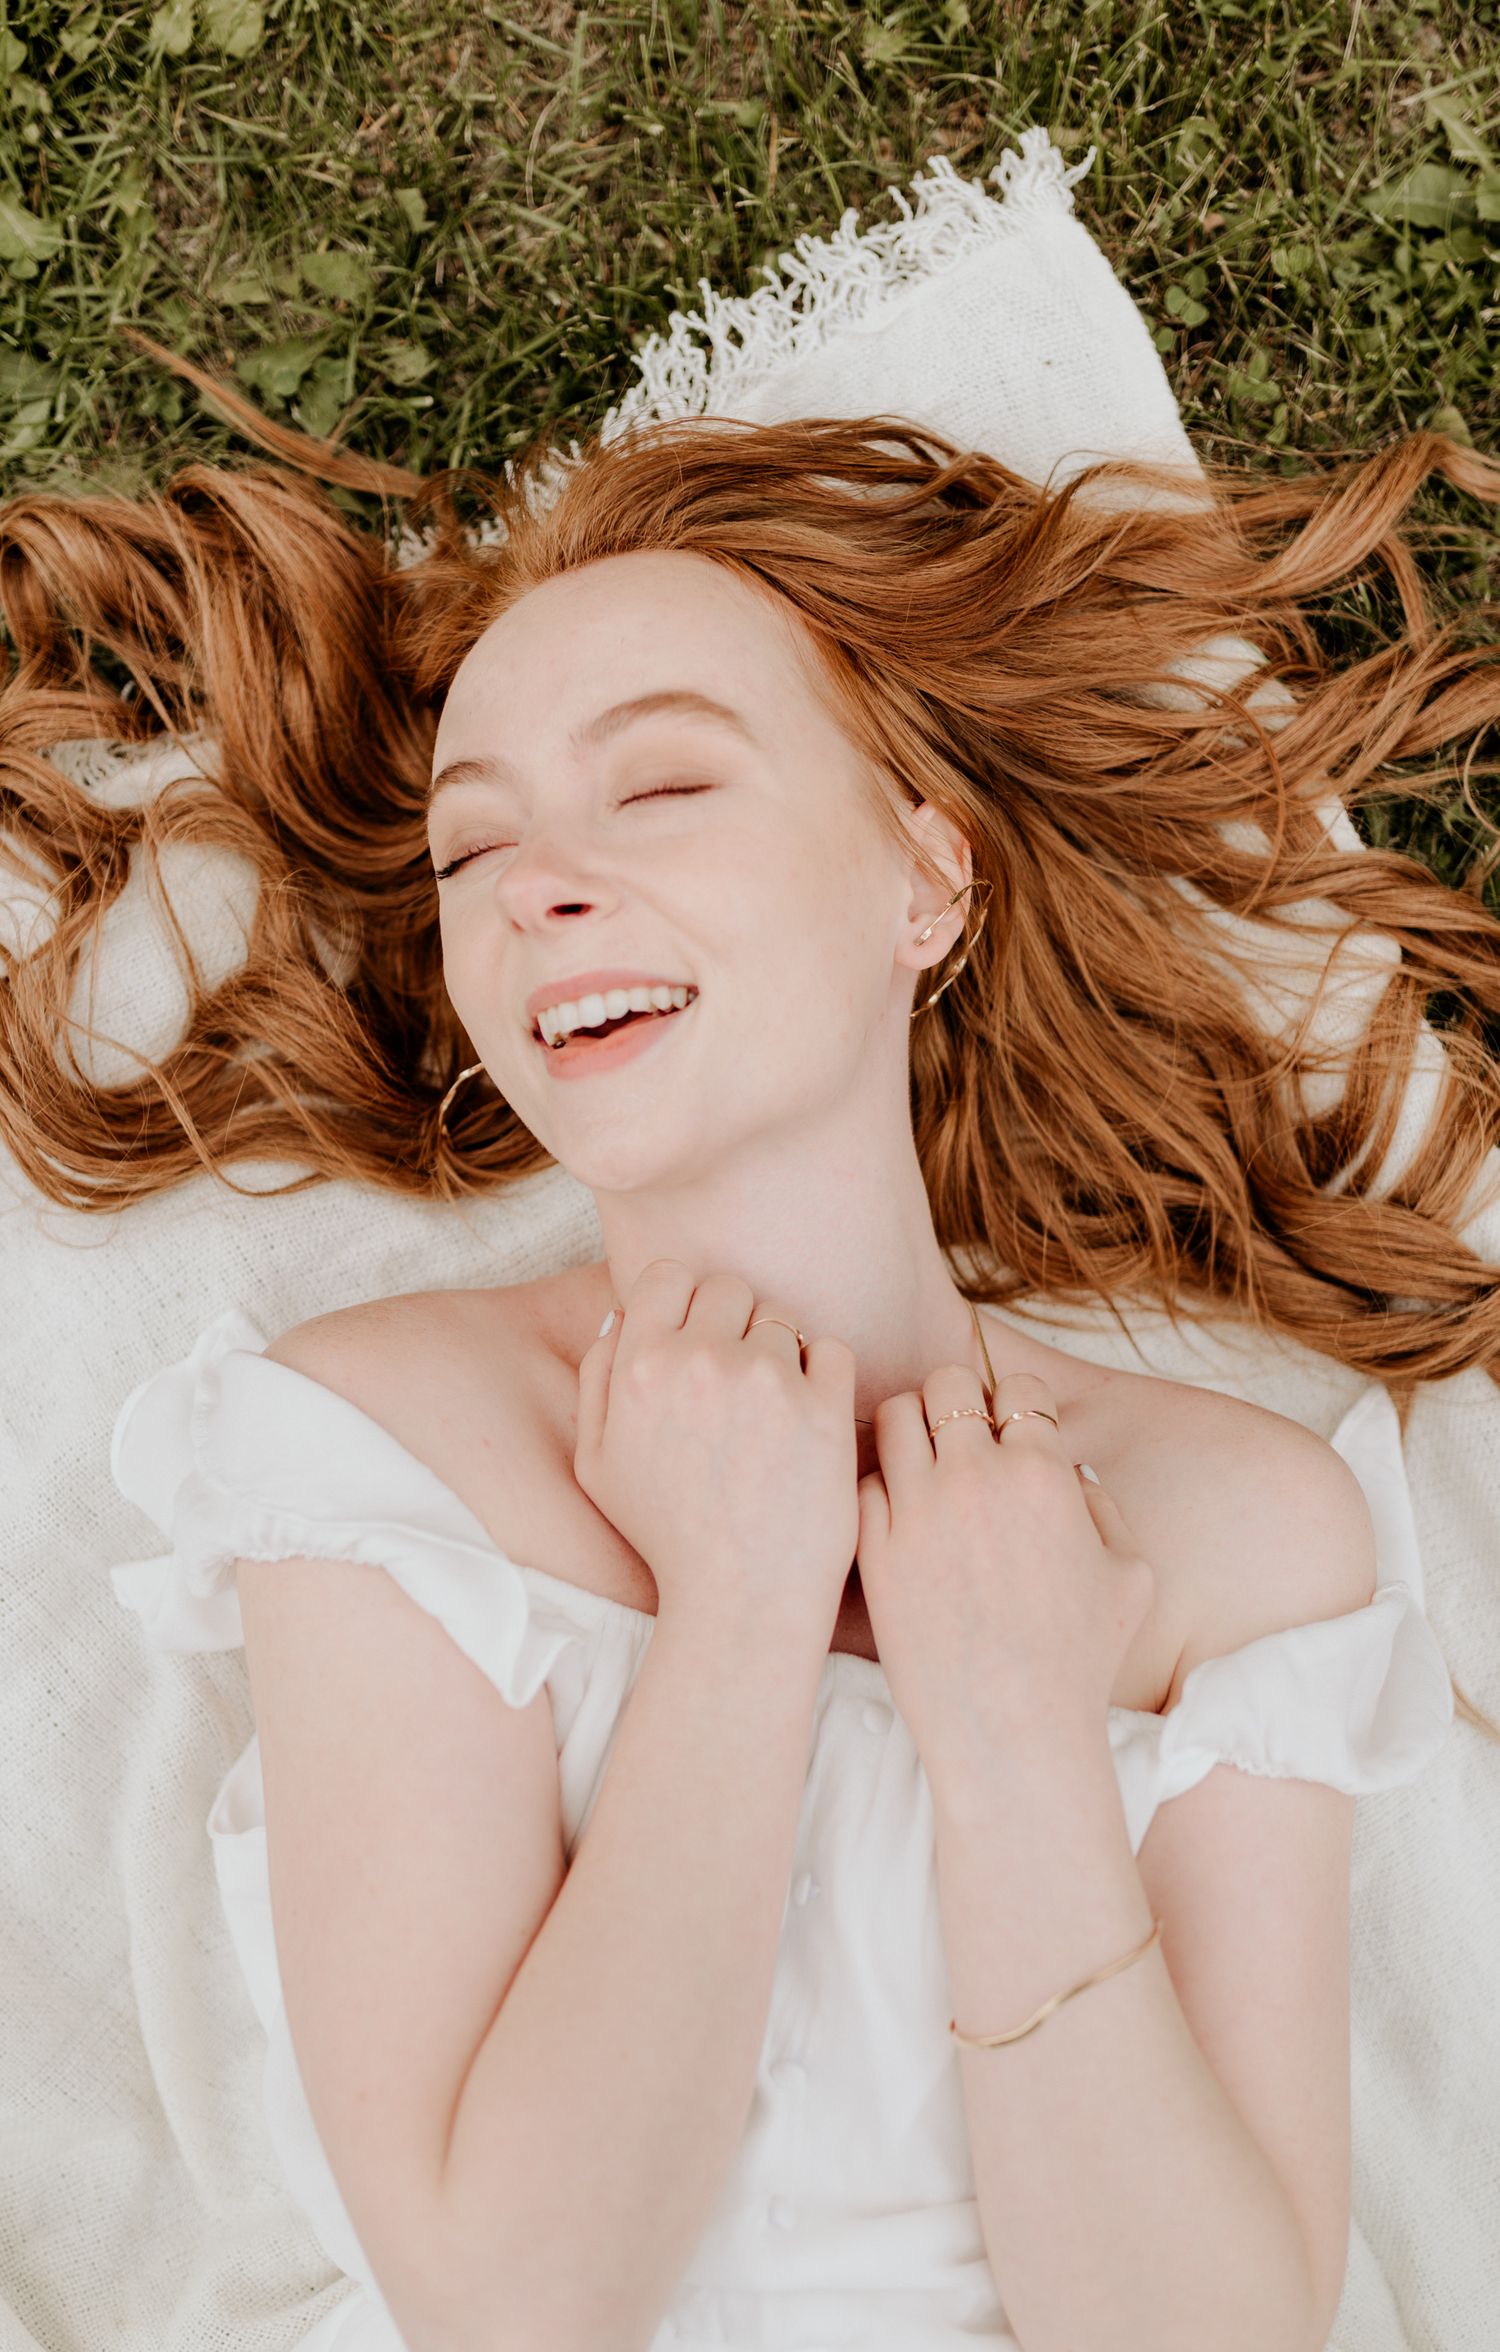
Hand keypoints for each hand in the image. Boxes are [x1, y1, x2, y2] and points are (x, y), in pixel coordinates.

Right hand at [573, 1258, 857, 1636]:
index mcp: (639, 1367)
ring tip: (770, 1417)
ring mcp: (767, 1381)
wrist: (741, 1599)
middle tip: (735, 1386)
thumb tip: (622, 1311)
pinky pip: (832, 1350)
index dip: (683, 1302)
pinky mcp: (825, 1407)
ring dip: (780, 1355)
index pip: (666, 1273)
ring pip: (783, 1319)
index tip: (696, 1341)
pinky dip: (825, 1377)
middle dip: (733, 1326)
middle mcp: (700, 1361)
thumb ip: (598, 1378)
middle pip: (729, 1288)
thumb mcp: (597, 1463)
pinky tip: (807, 1423)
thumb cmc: (667, 1535)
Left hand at [854, 1363, 1155, 1784]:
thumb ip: (1105, 1509)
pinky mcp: (875, 1547)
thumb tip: (1072, 1475)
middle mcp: (978, 1477)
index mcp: (1044, 1474)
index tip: (1010, 1432)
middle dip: (956, 1402)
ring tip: (921, 1461)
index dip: (1016, 1405)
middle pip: (948, 1383)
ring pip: (898, 1416)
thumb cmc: (1079, 1661)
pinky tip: (898, 1511)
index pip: (1019, 1388)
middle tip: (958, 1438)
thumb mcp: (1130, 1576)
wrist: (1012, 1729)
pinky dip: (880, 1484)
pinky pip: (864, 1479)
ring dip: (912, 1428)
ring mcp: (919, 1510)